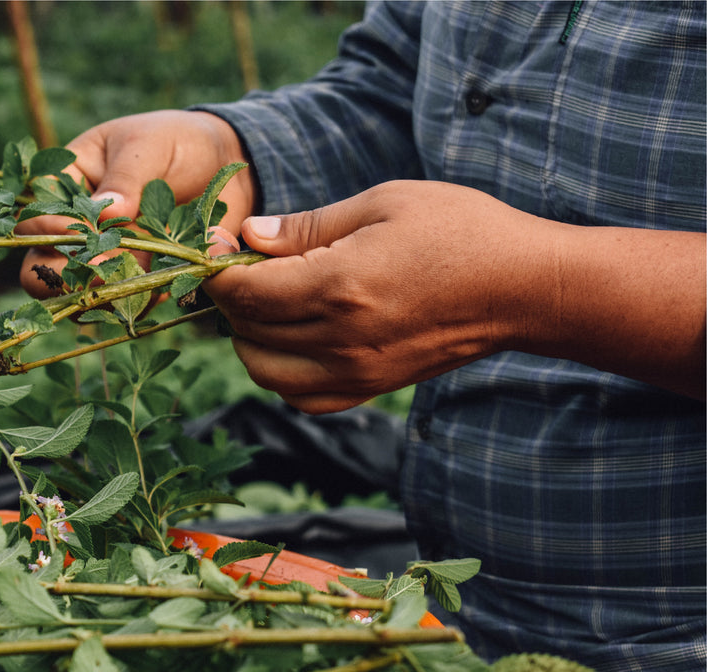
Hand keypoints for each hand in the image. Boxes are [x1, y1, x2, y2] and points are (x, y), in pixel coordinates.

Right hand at [18, 110, 255, 297]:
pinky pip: (127, 301)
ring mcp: (109, 256)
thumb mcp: (148, 147)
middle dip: (62, 275)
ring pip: (81, 291)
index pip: (34, 216)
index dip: (44, 230)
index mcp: (69, 186)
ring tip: (127, 282)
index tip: (72, 232)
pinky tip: (154, 291)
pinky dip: (136, 302)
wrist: (225, 164)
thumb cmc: (177, 141)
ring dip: (98, 293)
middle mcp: (81, 228)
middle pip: (43, 266)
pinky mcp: (141, 276)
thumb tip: (106, 214)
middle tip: (96, 268)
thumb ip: (125, 179)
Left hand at [202, 181, 558, 412]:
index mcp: (339, 286)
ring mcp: (355, 373)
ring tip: (266, 301)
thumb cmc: (460, 232)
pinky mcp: (370, 389)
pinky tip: (293, 338)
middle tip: (240, 266)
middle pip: (247, 329)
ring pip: (264, 371)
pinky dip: (280, 371)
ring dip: (249, 337)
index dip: (217, 270)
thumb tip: (248, 236)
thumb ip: (307, 227)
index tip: (218, 247)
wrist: (522, 290)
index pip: (243, 292)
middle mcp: (340, 339)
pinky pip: (300, 397)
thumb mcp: (382, 204)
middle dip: (230, 298)